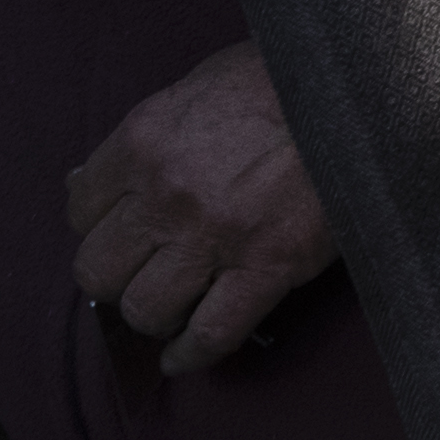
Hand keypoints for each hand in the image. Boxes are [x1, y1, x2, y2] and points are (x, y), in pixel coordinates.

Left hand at [66, 44, 332, 375]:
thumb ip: (145, 136)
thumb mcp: (196, 86)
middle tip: (141, 274)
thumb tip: (90, 177)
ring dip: (155, 315)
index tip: (121, 233)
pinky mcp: (265, 269)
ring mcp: (213, 237)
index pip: (80, 210)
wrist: (359, 93)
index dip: (100, 227)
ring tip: (172, 308)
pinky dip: (191, 355)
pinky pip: (211, 334)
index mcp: (144, 142)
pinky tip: (183, 358)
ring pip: (145, 310)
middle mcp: (166, 195)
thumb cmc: (282, 80)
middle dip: (116, 279)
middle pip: (98, 271)